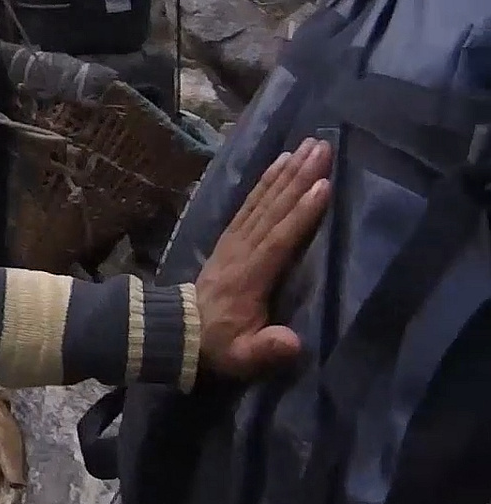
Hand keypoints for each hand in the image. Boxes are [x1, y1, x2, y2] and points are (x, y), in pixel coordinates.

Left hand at [193, 137, 332, 378]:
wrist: (179, 333)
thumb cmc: (219, 346)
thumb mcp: (241, 358)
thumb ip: (266, 350)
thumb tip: (293, 343)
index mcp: (250, 277)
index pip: (279, 240)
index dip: (301, 214)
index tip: (324, 186)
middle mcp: (241, 251)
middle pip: (273, 209)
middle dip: (298, 178)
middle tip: (322, 147)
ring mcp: (233, 240)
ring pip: (262, 200)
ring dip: (286, 172)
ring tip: (307, 145)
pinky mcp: (230, 237)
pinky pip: (250, 203)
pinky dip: (266, 181)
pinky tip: (280, 162)